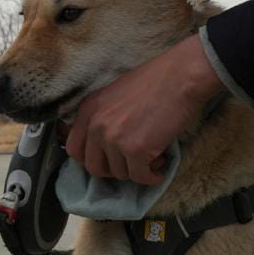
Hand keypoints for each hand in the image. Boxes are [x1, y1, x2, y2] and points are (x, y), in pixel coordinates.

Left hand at [60, 34, 223, 185]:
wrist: (179, 77)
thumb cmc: (153, 82)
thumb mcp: (112, 97)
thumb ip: (102, 119)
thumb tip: (103, 148)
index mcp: (87, 110)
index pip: (74, 149)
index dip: (92, 159)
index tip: (110, 160)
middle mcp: (95, 125)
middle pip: (94, 167)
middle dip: (114, 170)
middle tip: (131, 162)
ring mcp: (113, 138)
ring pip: (120, 174)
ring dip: (137, 170)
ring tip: (152, 155)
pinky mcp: (135, 150)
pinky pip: (140, 177)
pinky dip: (152, 176)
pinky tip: (160, 165)